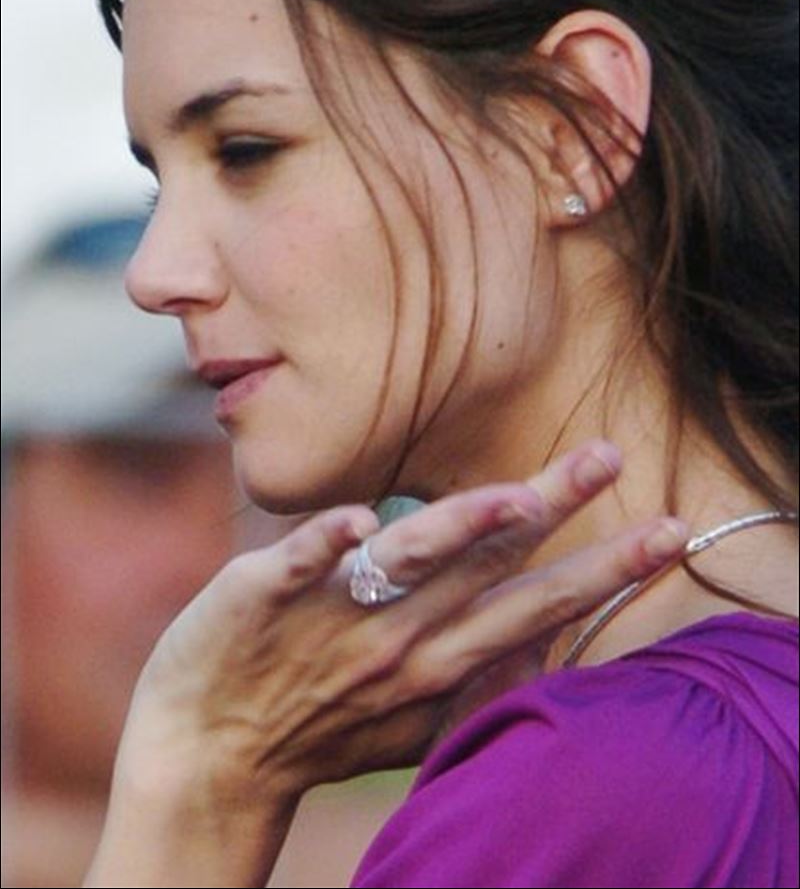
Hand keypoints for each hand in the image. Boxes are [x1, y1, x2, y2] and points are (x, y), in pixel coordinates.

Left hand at [87, 440, 686, 886]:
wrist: (205, 756)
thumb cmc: (317, 729)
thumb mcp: (412, 723)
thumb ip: (475, 682)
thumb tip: (546, 651)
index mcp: (439, 662)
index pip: (535, 606)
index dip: (603, 571)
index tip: (665, 530)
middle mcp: (400, 640)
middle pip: (493, 573)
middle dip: (563, 521)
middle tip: (614, 459)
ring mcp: (332, 618)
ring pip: (409, 559)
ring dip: (463, 528)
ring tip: (519, 495)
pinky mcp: (261, 598)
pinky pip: (298, 566)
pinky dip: (326, 544)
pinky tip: (355, 521)